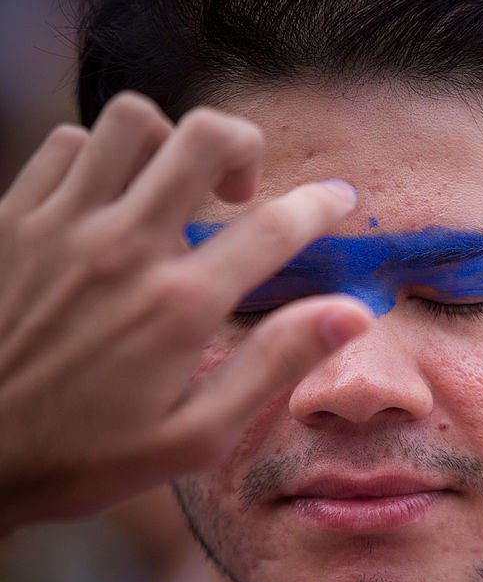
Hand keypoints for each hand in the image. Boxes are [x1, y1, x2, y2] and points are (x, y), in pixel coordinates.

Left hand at [0, 92, 369, 530]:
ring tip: (171, 189)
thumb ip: (275, 365)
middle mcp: (124, 249)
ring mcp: (61, 226)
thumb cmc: (84, 458)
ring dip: (167, 145)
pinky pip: (67, 145)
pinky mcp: (10, 219)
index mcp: (180, 306)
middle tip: (242, 191)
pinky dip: (99, 158)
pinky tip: (107, 202)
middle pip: (205, 138)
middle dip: (244, 147)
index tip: (337, 200)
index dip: (321, 204)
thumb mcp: (197, 437)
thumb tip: (350, 316)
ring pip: (132, 123)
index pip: (275, 226)